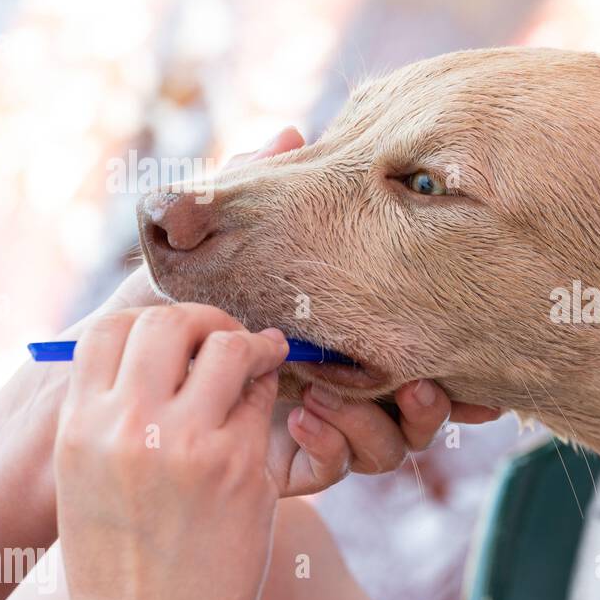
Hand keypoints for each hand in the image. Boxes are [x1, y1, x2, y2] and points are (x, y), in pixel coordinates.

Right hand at [51, 304, 287, 599]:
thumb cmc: (123, 565)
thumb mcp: (89, 482)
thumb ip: (110, 417)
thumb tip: (155, 358)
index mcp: (78, 428)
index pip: (110, 331)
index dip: (152, 323)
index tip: (181, 335)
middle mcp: (127, 426)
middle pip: (170, 324)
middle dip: (207, 321)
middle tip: (230, 338)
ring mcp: (188, 443)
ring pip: (228, 348)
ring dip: (250, 348)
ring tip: (263, 360)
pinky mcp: (241, 465)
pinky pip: (264, 400)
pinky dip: (272, 395)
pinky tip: (279, 408)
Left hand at [93, 127, 501, 497]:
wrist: (115, 374)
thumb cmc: (167, 302)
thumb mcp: (215, 243)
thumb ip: (254, 192)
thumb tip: (293, 132)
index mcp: (347, 342)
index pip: (417, 355)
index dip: (456, 368)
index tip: (484, 373)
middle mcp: (345, 390)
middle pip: (421, 414)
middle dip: (434, 406)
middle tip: (423, 386)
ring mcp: (321, 431)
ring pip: (388, 448)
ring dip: (372, 422)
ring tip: (329, 395)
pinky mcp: (292, 464)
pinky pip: (337, 466)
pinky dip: (332, 442)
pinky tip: (300, 416)